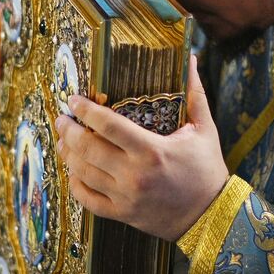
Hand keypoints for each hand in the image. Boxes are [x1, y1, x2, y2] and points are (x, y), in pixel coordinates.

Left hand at [54, 53, 226, 240]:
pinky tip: (73, 171)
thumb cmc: (207, 169)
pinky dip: (75, 184)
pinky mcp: (122, 214)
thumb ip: (194, 93)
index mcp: (152, 151)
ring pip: (83, 173)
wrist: (211, 215)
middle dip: (68, 130)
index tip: (74, 100)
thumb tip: (189, 58)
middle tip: (62, 119)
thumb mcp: (204, 129)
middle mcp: (135, 174)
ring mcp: (126, 197)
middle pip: (88, 148)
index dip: (85, 110)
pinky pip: (88, 200)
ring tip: (62, 140)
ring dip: (67, 154)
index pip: (108, 125)